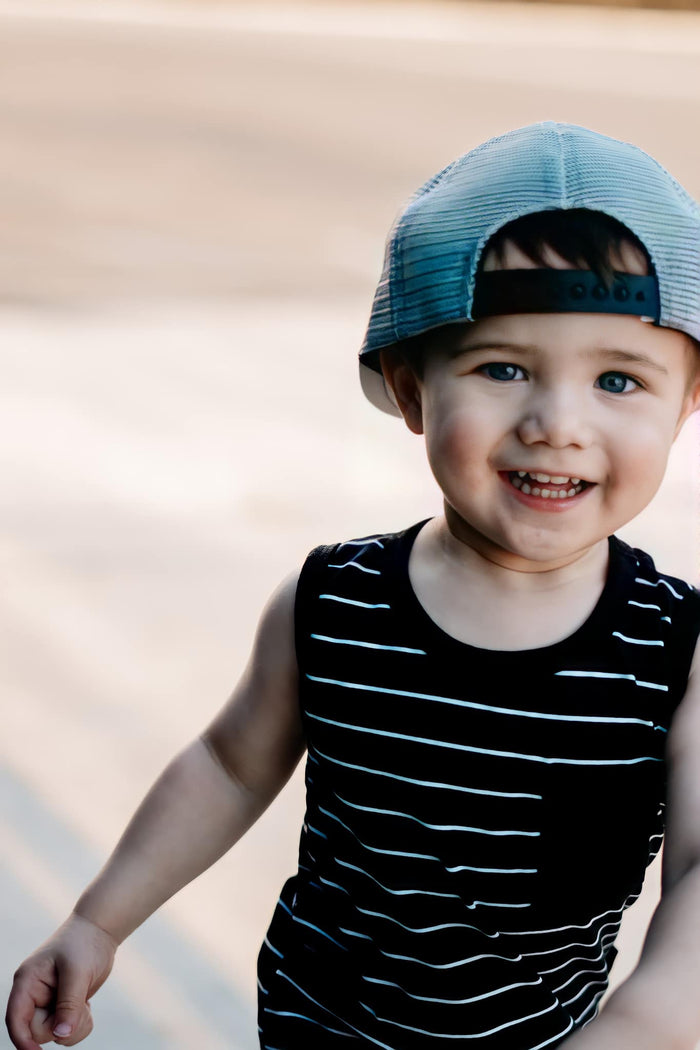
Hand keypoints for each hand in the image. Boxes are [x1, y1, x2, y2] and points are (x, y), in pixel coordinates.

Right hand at [5, 912, 117, 1048]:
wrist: (100, 931)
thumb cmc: (84, 943)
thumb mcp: (78, 972)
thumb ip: (69, 1004)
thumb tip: (61, 1035)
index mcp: (27, 982)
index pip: (16, 1019)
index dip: (23, 1040)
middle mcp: (33, 995)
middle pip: (36, 1032)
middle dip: (60, 1027)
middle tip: (81, 1007)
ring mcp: (47, 1002)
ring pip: (53, 1034)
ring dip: (73, 1027)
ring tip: (85, 1005)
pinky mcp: (61, 1007)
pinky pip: (65, 1031)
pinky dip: (78, 1025)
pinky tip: (86, 1006)